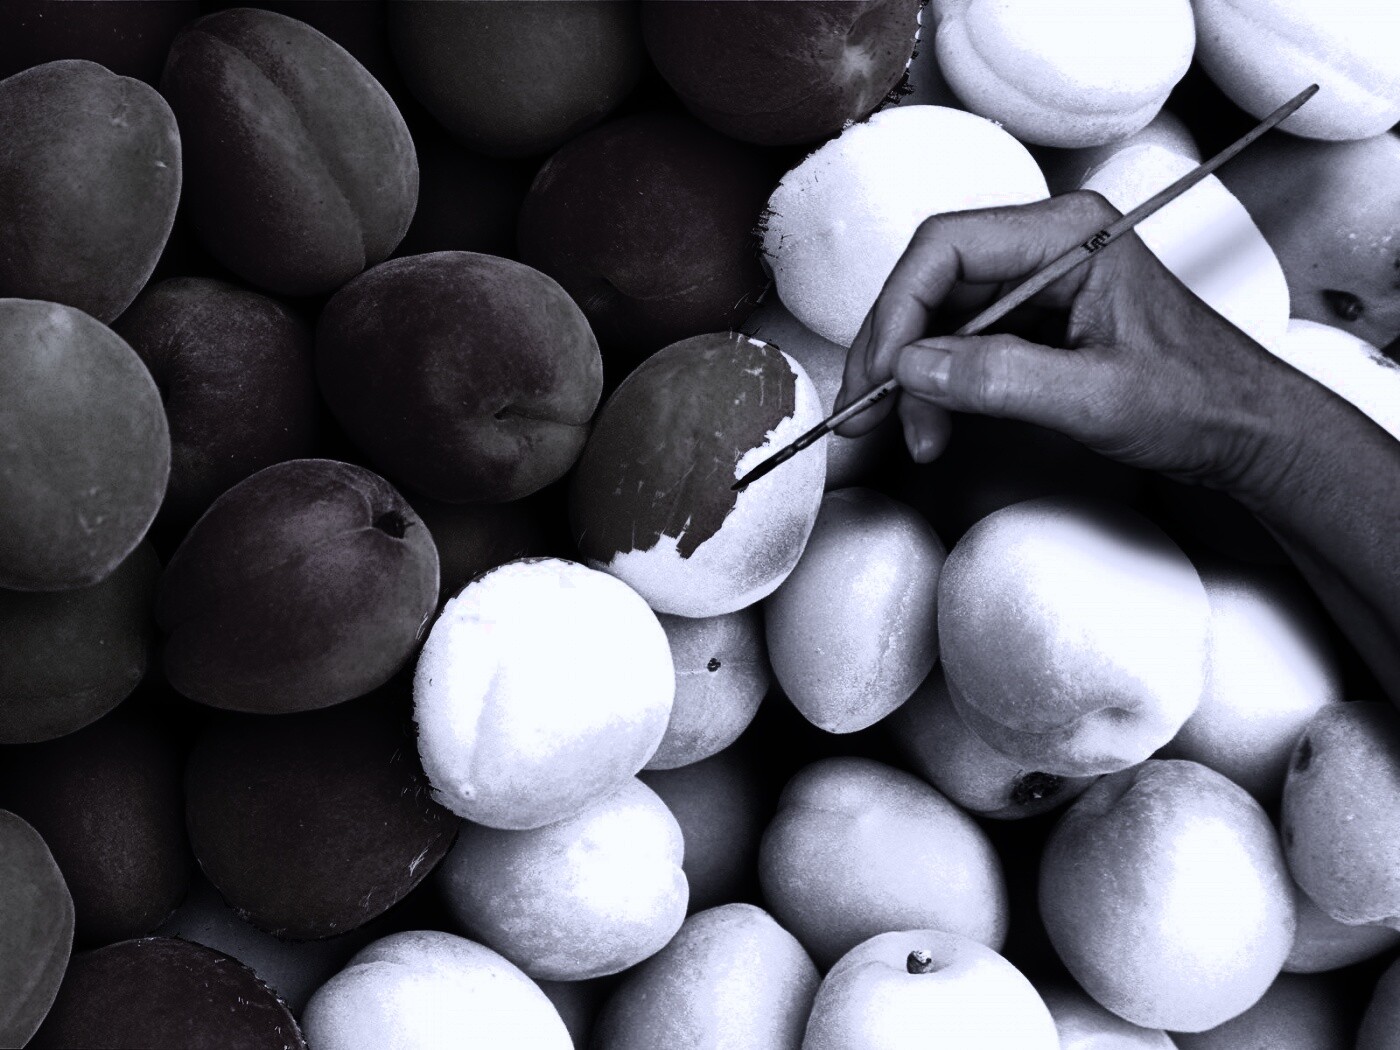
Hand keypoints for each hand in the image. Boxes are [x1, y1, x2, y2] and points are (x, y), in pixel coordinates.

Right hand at [833, 191, 1306, 497]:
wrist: (1245, 431)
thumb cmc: (1200, 402)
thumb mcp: (1099, 398)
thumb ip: (1002, 379)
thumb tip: (912, 369)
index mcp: (1069, 234)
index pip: (945, 248)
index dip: (897, 312)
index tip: (881, 378)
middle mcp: (1044, 246)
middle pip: (928, 282)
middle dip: (891, 352)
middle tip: (865, 415)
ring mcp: (1034, 283)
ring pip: (934, 316)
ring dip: (907, 378)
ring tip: (904, 435)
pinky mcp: (1029, 321)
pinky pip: (957, 345)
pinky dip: (933, 388)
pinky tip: (929, 426)